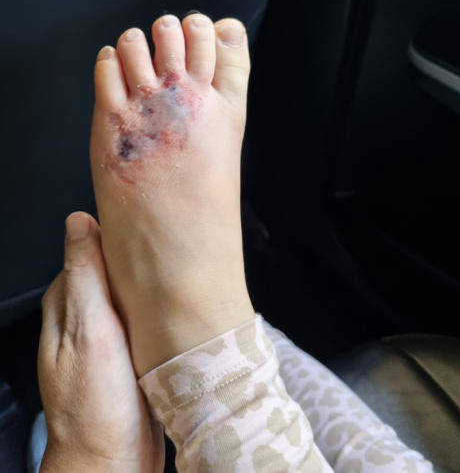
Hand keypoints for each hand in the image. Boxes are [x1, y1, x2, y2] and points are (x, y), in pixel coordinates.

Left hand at [38, 212, 163, 472]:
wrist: (114, 461)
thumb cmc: (96, 406)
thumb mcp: (89, 331)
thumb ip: (85, 277)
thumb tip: (79, 222)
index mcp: (66, 309)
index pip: (90, 254)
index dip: (119, 236)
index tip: (148, 223)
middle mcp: (85, 324)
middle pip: (115, 276)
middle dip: (141, 263)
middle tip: (174, 253)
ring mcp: (110, 345)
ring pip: (135, 301)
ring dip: (156, 292)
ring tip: (181, 282)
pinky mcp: (133, 361)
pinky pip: (149, 326)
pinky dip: (164, 318)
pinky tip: (180, 318)